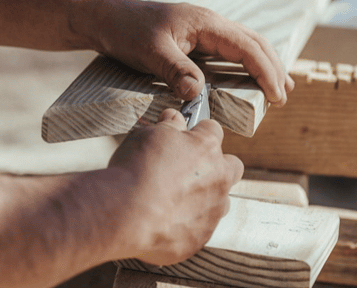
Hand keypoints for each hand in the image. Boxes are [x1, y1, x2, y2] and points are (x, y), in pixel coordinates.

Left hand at [93, 0, 294, 104]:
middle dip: (273, 68)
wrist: (106, 18)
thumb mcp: (150, 52)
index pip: (247, 47)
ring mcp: (204, 30)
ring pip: (245, 45)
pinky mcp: (196, 39)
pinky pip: (230, 51)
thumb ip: (175, 70)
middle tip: (284, 97)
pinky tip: (249, 78)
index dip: (265, 71)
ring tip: (279, 88)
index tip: (277, 95)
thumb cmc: (127, 31)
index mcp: (206, 23)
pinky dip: (246, 64)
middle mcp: (210, 23)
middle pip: (254, 43)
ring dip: (264, 65)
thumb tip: (198, 93)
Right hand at [108, 109, 243, 264]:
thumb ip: (168, 126)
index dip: (198, 132)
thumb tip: (174, 117)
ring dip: (204, 198)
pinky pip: (199, 228)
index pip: (213, 130)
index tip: (186, 136)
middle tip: (190, 169)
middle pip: (232, 167)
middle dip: (217, 165)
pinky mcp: (200, 238)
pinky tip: (162, 221)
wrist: (124, 214)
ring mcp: (212, 211)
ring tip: (174, 200)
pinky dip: (185, 225)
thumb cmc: (135, 169)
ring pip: (220, 201)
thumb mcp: (148, 135)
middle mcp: (218, 179)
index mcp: (207, 148)